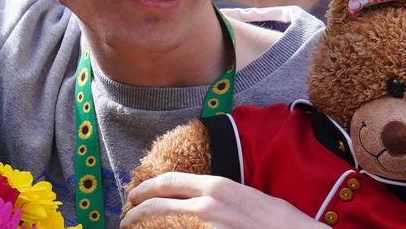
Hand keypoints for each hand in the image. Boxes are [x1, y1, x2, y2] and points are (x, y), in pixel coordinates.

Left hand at [122, 172, 321, 228]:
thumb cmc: (279, 221)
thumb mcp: (246, 197)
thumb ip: (219, 197)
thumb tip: (199, 200)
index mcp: (216, 186)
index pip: (167, 182)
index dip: (145, 188)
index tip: (134, 195)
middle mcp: (207, 204)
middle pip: (156, 203)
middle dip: (135, 210)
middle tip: (125, 218)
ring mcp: (207, 226)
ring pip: (161, 224)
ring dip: (143, 227)